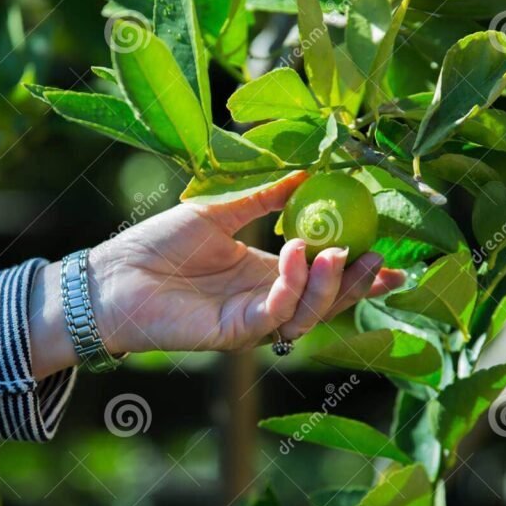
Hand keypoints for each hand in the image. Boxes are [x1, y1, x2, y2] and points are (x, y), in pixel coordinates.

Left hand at [29, 173, 404, 376]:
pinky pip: (274, 316)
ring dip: (328, 285)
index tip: (392, 257)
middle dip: (356, 283)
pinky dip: (289, 288)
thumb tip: (306, 172)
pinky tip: (293, 255)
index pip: (321, 276)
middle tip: (378, 257)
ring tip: (336, 250)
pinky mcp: (233, 333)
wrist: (113, 273)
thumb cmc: (157, 243)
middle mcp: (264, 300)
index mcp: (264, 273)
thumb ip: (262, 199)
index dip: (358, 271)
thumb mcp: (219, 211)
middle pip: (324, 301)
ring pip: (307, 315)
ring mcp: (250, 320)